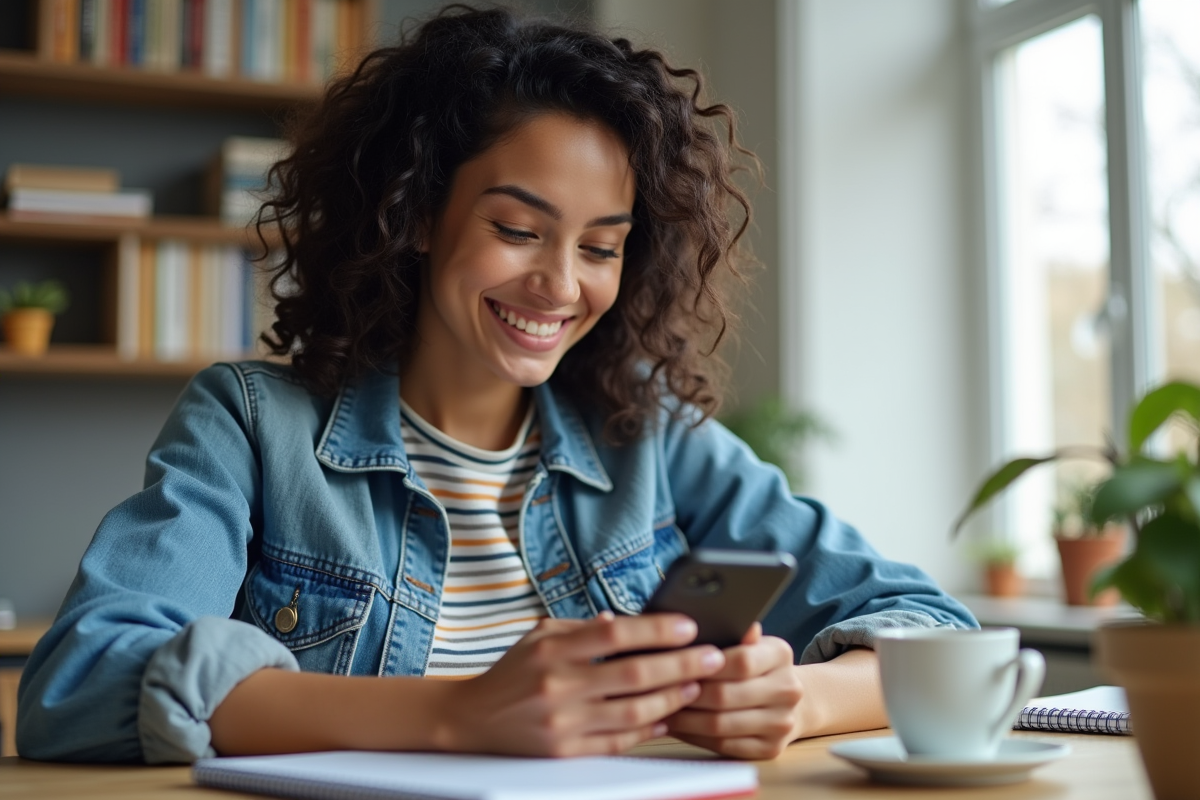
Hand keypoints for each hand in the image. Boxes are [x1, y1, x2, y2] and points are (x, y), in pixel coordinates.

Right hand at [435, 613, 725, 756]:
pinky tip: (668, 717)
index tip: (689, 626)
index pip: (615, 634)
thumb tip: (621, 621)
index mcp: (552, 649)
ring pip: (632, 712)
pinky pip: (617, 742)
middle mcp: (558, 684)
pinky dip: (647, 730)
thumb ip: (580, 629)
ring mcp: (562, 722)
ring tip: (697, 686)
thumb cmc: (512, 672)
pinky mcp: (564, 752)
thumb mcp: (539, 637)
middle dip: (681, 665)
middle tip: (713, 657)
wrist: (470, 719)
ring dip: (671, 698)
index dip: (657, 630)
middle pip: (633, 674)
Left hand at [664, 623, 803, 758]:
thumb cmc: (757, 667)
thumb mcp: (750, 642)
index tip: (673, 663)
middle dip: (685, 693)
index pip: (740, 660)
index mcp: (781, 656)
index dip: (703, 664)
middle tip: (655, 689)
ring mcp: (781, 724)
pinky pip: (723, 745)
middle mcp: (788, 691)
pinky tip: (676, 726)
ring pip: (720, 725)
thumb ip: (732, 633)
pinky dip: (694, 736)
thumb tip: (714, 616)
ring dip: (683, 719)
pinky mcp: (770, 750)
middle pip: (725, 696)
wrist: (793, 703)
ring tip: (658, 708)